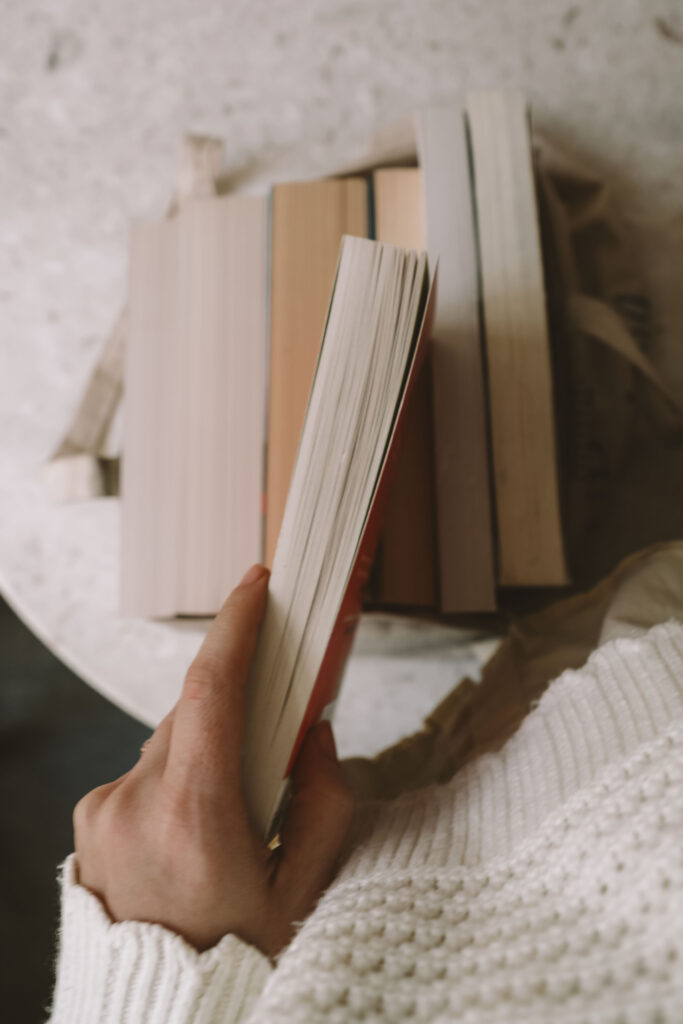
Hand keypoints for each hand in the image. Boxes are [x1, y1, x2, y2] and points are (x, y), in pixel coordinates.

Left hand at [73, 564, 353, 956]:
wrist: (157, 1013)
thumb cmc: (234, 958)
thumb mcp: (304, 892)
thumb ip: (324, 803)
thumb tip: (313, 732)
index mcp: (196, 820)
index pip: (212, 691)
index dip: (236, 626)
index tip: (257, 586)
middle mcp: (136, 805)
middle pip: (196, 712)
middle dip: (237, 711)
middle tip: (270, 745)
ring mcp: (102, 810)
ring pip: (170, 740)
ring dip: (205, 750)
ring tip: (228, 812)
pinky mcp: (89, 817)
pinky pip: (144, 767)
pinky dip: (176, 775)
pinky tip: (192, 827)